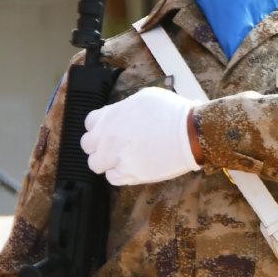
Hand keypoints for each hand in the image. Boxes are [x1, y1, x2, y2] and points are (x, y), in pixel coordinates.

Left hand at [81, 86, 202, 185]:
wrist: (189, 134)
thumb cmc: (172, 112)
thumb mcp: (145, 98)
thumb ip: (125, 107)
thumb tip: (123, 113)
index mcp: (111, 115)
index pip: (89, 123)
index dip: (98, 127)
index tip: (107, 130)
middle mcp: (108, 137)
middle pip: (87, 145)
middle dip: (98, 146)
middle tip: (112, 146)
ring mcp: (116, 157)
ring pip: (96, 164)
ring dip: (106, 162)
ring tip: (122, 159)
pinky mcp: (129, 174)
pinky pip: (112, 178)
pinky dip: (119, 174)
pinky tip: (132, 167)